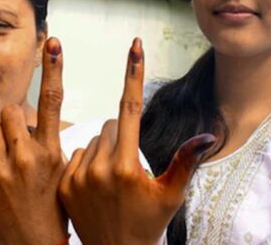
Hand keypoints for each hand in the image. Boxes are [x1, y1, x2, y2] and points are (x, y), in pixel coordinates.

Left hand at [0, 38, 68, 244]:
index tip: (53, 41)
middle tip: (13, 147)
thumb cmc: (52, 209)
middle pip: (7, 111)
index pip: (53, 101)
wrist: (34, 244)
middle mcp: (26, 156)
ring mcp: (0, 168)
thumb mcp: (61, 173)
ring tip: (0, 167)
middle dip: (7, 121)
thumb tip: (49, 122)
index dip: (54, 68)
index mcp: (51, 152)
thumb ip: (53, 144)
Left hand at [58, 38, 214, 244]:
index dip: (133, 74)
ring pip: (92, 140)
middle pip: (109, 126)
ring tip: (111, 181)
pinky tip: (94, 185)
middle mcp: (100, 168)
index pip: (130, 109)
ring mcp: (77, 176)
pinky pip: (75, 155)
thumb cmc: (147, 224)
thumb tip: (207, 136)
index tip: (134, 46)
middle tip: (128, 167)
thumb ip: (185, 162)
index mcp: (128, 167)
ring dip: (102, 151)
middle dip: (120, 136)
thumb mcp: (170, 195)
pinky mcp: (63, 183)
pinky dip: (85, 162)